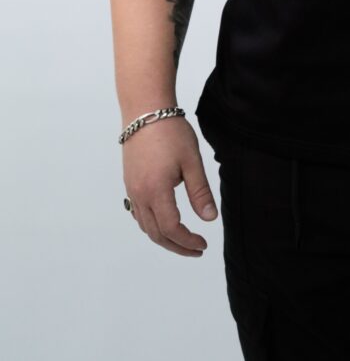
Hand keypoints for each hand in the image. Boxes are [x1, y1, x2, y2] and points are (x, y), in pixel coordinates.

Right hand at [122, 117, 217, 256]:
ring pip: (145, 226)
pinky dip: (151, 225)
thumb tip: (209, 220)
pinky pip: (137, 213)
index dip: (187, 242)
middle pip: (156, 234)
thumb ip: (200, 192)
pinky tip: (163, 222)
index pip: (171, 229)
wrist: (145, 110)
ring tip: (183, 240)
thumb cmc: (170, 132)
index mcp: (156, 192)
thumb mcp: (192, 161)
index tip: (203, 245)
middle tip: (196, 250)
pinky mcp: (129, 183)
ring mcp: (131, 189)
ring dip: (163, 238)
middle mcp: (139, 195)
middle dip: (176, 246)